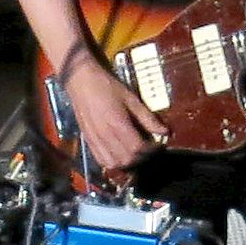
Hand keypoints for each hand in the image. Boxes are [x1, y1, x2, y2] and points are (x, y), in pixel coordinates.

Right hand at [62, 57, 167, 178]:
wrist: (80, 81)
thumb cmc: (107, 87)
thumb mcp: (131, 99)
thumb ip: (147, 117)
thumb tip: (164, 131)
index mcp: (117, 124)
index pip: (138, 148)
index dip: (151, 149)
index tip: (158, 144)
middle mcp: (105, 136)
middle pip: (127, 159)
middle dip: (141, 158)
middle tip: (149, 149)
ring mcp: (94, 140)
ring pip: (113, 164)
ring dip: (127, 163)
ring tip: (134, 153)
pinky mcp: (87, 140)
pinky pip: (101, 160)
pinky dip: (113, 162)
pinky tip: (119, 154)